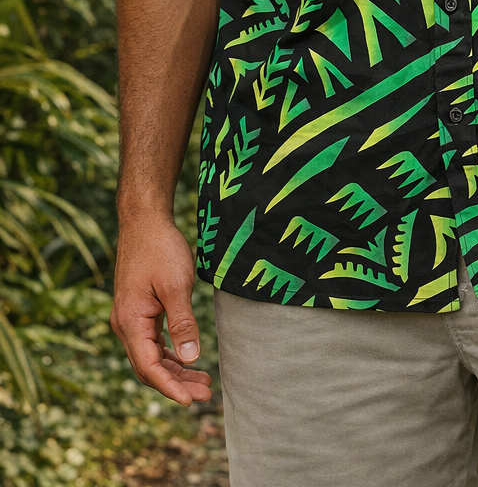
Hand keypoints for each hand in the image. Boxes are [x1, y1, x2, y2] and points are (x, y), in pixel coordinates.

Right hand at [110, 217, 211, 406]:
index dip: (170, 387)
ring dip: (175, 370)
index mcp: (131, 322)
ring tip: (203, 382)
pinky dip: (169, 354)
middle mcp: (125, 324)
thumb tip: (192, 359)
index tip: (192, 401)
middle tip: (206, 395)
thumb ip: (183, 323)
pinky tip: (187, 360)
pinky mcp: (138, 310)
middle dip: (176, 383)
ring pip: (151, 355)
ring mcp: (130, 318)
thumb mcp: (177, 285)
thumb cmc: (160, 248)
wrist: (144, 221)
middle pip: (149, 366)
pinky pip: (152, 341)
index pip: (149, 367)